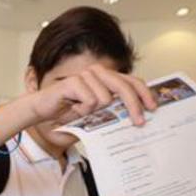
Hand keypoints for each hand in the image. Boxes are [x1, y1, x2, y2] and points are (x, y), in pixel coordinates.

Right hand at [30, 65, 155, 126]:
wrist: (42, 113)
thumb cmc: (69, 114)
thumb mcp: (96, 116)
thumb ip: (113, 112)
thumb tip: (137, 117)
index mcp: (107, 78)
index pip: (132, 81)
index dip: (145, 93)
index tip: (153, 108)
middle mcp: (98, 73)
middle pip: (124, 86)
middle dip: (134, 106)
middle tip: (139, 122)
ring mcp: (86, 75)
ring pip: (105, 98)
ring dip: (94, 112)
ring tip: (81, 112)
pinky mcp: (74, 82)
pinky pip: (89, 102)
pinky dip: (82, 111)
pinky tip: (72, 108)